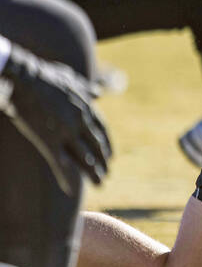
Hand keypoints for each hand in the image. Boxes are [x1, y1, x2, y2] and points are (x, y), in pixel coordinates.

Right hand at [1, 45, 110, 191]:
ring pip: (83, 157)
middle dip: (103, 161)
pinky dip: (67, 178)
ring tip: (100, 184)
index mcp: (87, 107)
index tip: (111, 156)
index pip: (102, 130)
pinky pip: (60, 163)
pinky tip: (72, 190)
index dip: (107, 144)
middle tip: (107, 174)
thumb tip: (99, 93)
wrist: (26, 78)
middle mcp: (80, 121)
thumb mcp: (72, 80)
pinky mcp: (48, 140)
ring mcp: (66, 132)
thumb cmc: (46, 76)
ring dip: (93, 172)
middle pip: (96, 146)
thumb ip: (87, 89)